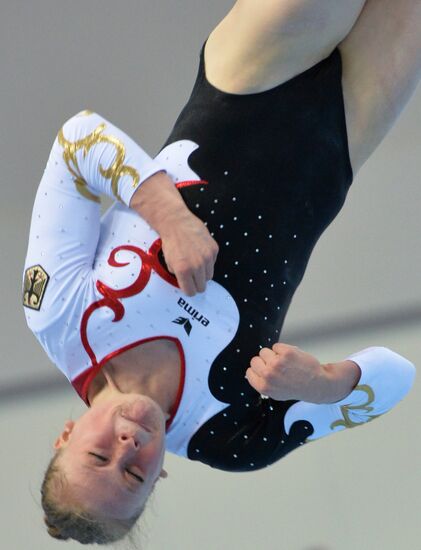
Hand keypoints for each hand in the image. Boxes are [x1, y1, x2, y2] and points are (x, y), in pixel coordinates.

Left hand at [130, 171, 218, 295]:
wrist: (176, 222)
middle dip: (197, 283)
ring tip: (195, 263)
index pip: (191, 292)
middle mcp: (197, 265)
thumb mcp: (169, 263)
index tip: (188, 286)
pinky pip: (213, 263)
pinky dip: (208, 261)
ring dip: (203, 273)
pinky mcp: (214, 249)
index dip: (188, 289)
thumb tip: (186, 283)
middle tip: (192, 276)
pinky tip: (199, 252)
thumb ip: (178, 275)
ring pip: (209, 276)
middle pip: (202, 287)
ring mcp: (207, 257)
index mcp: (183, 270)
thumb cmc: (171, 241)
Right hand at [245, 343, 328, 402]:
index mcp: (263, 387)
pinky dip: (283, 350)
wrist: (316, 384)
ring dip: (273, 355)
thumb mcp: (275, 393)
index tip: (267, 372)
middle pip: (255, 360)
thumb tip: (252, 371)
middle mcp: (268, 375)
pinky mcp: (286, 353)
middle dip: (264, 362)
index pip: (250, 371)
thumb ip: (263, 383)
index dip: (258, 370)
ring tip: (285, 364)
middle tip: (277, 368)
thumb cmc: (296, 388)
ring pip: (265, 351)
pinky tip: (292, 359)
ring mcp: (277, 363)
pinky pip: (276, 346)